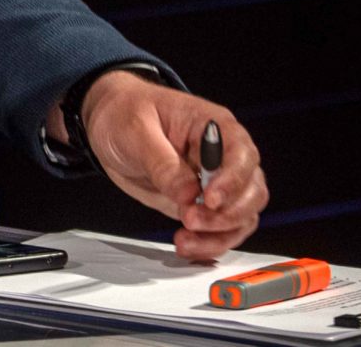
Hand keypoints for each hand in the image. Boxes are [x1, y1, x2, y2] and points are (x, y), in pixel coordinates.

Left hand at [71, 70, 268, 260]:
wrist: (108, 125)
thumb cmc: (125, 113)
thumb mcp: (135, 130)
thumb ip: (162, 163)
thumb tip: (188, 195)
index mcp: (213, 125)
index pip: (241, 154)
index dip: (232, 180)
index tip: (210, 199)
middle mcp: (222, 155)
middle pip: (251, 190)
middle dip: (227, 214)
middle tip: (190, 220)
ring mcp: (215, 182)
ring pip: (242, 216)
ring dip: (220, 235)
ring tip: (184, 240)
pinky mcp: (202, 204)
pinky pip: (222, 229)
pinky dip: (210, 243)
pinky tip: (187, 246)